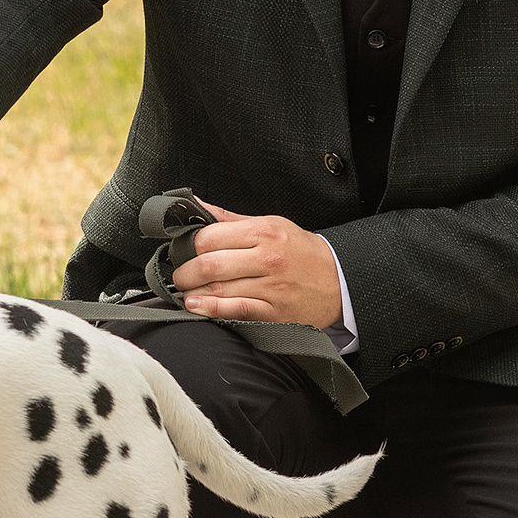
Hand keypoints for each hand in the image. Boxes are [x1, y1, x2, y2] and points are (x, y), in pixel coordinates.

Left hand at [170, 202, 343, 328]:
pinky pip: (236, 311)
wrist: (339, 280)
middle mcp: (266, 259)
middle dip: (184, 272)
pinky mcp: (274, 312)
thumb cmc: (300, 251)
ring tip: (185, 291)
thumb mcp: (270, 224)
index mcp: (263, 232)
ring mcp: (270, 287)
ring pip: (219, 289)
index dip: (188, 246)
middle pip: (209, 265)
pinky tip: (198, 305)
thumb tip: (195, 205)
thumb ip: (228, 218)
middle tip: (179, 275)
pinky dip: (211, 309)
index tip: (182, 252)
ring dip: (192, 292)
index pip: (210, 238)